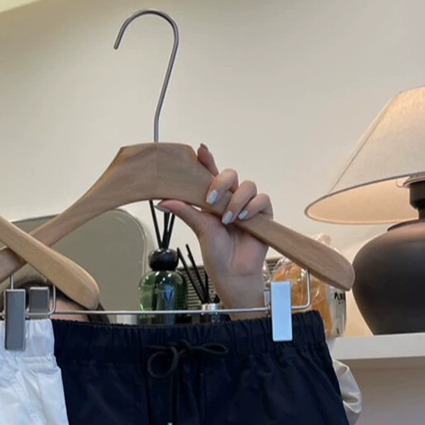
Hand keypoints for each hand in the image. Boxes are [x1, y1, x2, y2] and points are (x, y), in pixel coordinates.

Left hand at [158, 144, 270, 310]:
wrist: (232, 273)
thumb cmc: (216, 253)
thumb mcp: (199, 229)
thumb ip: (185, 211)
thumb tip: (162, 200)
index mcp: (214, 199)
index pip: (211, 174)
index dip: (207, 160)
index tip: (200, 151)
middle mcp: (231, 199)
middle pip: (231, 175)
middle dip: (221, 183)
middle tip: (211, 200)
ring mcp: (248, 205)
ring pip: (247, 185)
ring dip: (236, 201)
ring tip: (228, 219)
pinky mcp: (263, 214)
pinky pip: (262, 199)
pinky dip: (252, 207)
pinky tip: (243, 219)